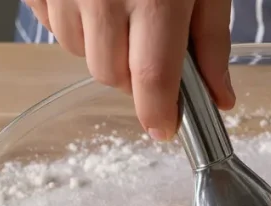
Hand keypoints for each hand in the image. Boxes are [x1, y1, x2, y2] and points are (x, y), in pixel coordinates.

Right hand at [25, 0, 235, 139]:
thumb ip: (211, 38)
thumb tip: (219, 97)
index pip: (150, 76)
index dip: (157, 112)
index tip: (164, 128)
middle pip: (110, 73)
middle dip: (133, 72)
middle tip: (151, 41)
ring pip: (77, 52)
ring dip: (102, 46)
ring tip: (121, 5)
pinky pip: (51, 22)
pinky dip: (73, 19)